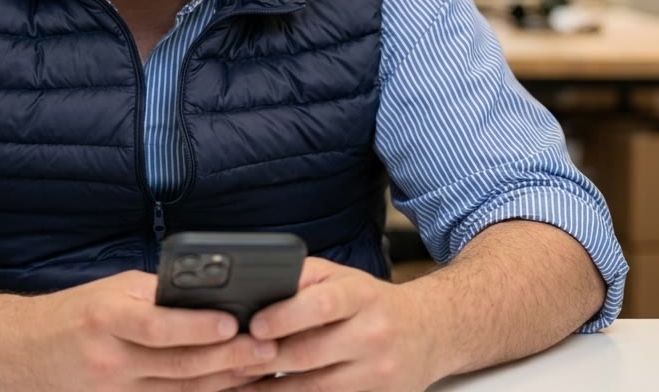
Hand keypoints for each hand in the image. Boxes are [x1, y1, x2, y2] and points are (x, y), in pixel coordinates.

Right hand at [18, 269, 278, 390]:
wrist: (21, 352)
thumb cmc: (73, 313)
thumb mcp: (109, 291)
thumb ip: (155, 295)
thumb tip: (209, 294)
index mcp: (106, 317)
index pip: (158, 326)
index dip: (199, 328)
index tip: (235, 323)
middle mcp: (110, 359)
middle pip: (178, 365)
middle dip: (227, 359)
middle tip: (267, 349)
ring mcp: (115, 391)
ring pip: (180, 391)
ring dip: (223, 381)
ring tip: (260, 368)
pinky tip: (228, 387)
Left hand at [240, 257, 438, 391]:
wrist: (428, 332)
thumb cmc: (370, 302)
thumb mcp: (342, 278)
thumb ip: (302, 278)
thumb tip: (254, 287)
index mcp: (361, 296)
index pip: (323, 304)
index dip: (286, 316)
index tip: (255, 326)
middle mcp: (372, 334)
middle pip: (312, 354)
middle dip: (266, 360)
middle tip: (230, 361)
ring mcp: (377, 373)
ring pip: (317, 388)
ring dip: (272, 389)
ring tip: (237, 385)